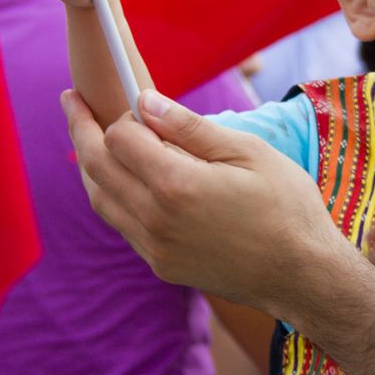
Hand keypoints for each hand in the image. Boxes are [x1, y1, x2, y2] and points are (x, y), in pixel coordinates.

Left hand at [63, 87, 352, 312]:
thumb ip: (189, 128)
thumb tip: (145, 102)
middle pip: (96, 167)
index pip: (119, 138)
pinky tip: (122, 177)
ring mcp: (155, 247)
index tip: (130, 98)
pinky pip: (121, 224)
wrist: (303, 276)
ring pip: (100, 199)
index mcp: (177, 185)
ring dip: (90, 164)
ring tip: (87, 135)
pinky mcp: (161, 266)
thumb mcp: (247, 152)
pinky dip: (111, 194)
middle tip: (71, 100)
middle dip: (81, 129)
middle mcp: (155, 219)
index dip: (122, 114)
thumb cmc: (286, 207)